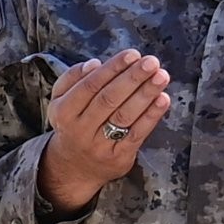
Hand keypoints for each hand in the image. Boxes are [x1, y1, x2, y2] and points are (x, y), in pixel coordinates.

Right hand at [40, 49, 174, 211]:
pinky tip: (163, 99)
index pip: (90, 85)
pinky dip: (151, 115)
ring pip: (124, 116)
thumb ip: (72, 78)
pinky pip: (137, 134)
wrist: (74, 168)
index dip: (112, 68)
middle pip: (108, 99)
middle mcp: (80, 129)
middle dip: (132, 78)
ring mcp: (100, 145)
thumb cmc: (73, 123)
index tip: (132, 54)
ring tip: (161, 76)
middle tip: (151, 62)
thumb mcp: (60, 100)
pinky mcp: (119, 157)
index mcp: (64, 110)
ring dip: (145, 94)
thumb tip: (94, 64)